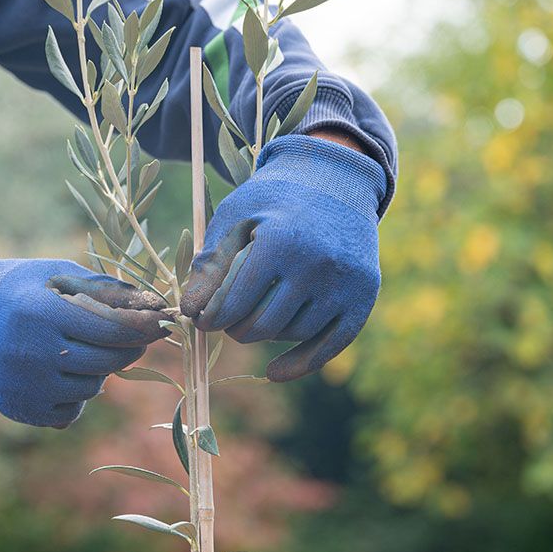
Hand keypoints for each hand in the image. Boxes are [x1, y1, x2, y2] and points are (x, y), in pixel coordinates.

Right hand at [0, 255, 167, 427]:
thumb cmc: (24, 291)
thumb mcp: (59, 275)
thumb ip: (105, 289)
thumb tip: (155, 305)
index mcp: (41, 312)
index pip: (111, 327)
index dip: (144, 326)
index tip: (164, 322)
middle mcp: (30, 352)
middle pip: (108, 360)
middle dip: (130, 347)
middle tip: (136, 336)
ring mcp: (24, 386)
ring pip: (93, 387)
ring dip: (100, 369)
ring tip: (81, 348)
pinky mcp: (20, 410)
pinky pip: (72, 410)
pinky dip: (77, 393)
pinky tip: (61, 371)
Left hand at [181, 135, 386, 381]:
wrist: (335, 179)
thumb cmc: (275, 198)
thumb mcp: (236, 217)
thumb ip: (212, 262)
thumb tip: (188, 310)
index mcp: (281, 242)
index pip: (235, 302)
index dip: (210, 317)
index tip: (199, 319)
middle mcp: (318, 265)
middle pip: (263, 326)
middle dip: (236, 329)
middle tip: (226, 319)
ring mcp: (345, 283)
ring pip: (293, 334)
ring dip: (266, 334)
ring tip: (253, 317)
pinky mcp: (364, 295)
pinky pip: (330, 345)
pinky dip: (300, 364)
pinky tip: (273, 372)